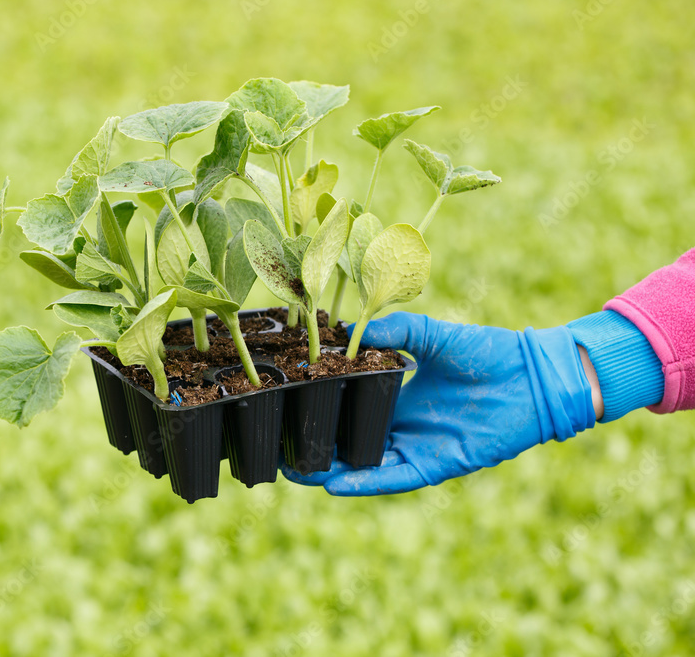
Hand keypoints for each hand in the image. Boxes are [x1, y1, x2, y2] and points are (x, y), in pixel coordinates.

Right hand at [281, 312, 595, 494]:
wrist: (533, 375)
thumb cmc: (488, 352)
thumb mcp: (432, 335)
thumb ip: (396, 331)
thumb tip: (351, 328)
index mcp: (400, 398)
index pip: (352, 411)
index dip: (322, 414)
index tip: (287, 410)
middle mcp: (405, 427)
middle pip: (351, 445)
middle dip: (317, 450)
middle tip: (279, 450)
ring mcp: (420, 447)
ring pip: (367, 467)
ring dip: (332, 471)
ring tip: (294, 472)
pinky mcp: (438, 464)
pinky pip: (396, 478)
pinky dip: (367, 482)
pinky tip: (335, 484)